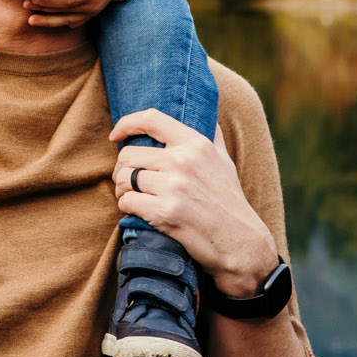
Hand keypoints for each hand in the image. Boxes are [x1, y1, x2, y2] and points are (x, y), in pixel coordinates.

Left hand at [25, 0, 118, 30]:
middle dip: (43, 10)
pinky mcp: (89, 14)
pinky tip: (46, 21)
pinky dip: (59, 23)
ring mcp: (91, 12)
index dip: (49, 2)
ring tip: (30, 20)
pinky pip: (73, 23)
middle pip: (64, 13)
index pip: (67, 1)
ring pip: (67, 21)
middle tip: (25, 5)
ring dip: (48, 21)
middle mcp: (92, 7)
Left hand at [111, 110, 280, 299]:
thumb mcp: (225, 161)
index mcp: (196, 143)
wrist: (240, 242)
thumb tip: (206, 114)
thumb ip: (212, 136)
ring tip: (132, 197)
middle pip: (128, 154)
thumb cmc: (230, 201)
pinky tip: (138, 212)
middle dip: (121, 169)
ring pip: (124, 179)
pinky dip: (127, 208)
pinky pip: (127, 202)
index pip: (151, 119)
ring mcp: (173, 187)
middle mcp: (183, 161)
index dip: (126, 123)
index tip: (116, 135)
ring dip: (122, 190)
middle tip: (127, 181)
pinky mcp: (165, 212)